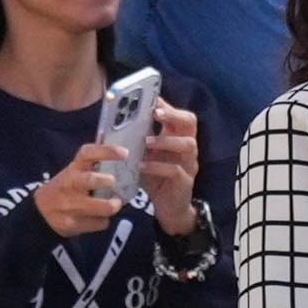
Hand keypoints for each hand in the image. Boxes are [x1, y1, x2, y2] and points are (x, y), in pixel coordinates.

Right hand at [35, 132, 130, 239]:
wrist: (42, 212)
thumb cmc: (66, 188)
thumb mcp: (75, 172)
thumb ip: (94, 166)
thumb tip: (126, 159)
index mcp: (74, 168)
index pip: (88, 153)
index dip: (107, 151)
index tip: (125, 153)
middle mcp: (71, 184)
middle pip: (89, 180)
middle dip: (104, 181)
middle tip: (114, 182)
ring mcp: (70, 205)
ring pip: (97, 207)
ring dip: (111, 206)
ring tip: (115, 204)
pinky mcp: (72, 224)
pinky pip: (97, 224)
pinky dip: (103, 222)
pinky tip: (99, 218)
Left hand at [139, 102, 203, 238]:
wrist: (168, 209)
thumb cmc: (155, 178)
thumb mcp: (145, 155)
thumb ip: (137, 139)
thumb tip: (116, 121)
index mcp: (177, 137)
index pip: (179, 115)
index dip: (168, 105)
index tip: (153, 98)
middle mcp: (187, 148)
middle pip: (190, 122)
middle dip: (174, 115)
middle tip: (156, 113)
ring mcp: (189, 164)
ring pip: (187, 144)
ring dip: (166, 141)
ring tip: (147, 142)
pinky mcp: (185, 182)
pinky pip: (175, 170)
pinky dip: (158, 166)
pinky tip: (143, 166)